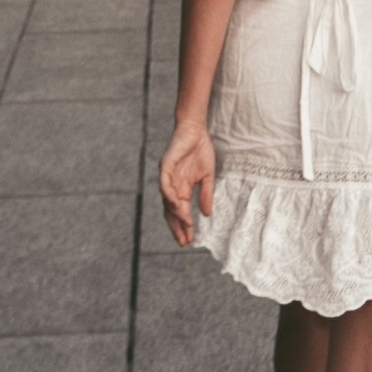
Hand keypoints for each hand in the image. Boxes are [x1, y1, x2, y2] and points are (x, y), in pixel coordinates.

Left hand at [157, 119, 216, 245]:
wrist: (195, 130)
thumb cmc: (200, 151)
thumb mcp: (207, 177)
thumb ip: (206, 195)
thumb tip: (207, 214)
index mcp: (181, 189)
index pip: (179, 212)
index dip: (183, 226)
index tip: (189, 240)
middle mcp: (172, 185)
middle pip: (171, 211)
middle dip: (177, 227)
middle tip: (183, 242)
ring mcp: (167, 176)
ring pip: (167, 201)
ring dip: (176, 214)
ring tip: (185, 227)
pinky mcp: (165, 165)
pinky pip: (164, 183)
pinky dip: (169, 195)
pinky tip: (175, 205)